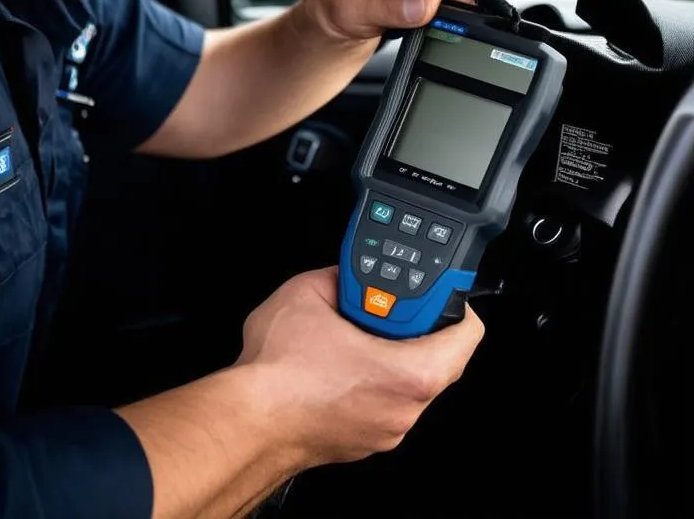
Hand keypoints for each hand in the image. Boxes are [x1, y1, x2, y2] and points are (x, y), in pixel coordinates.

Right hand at [236, 266, 484, 466]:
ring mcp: (386, 430)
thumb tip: (347, 274)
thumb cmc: (278, 371)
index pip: (466, 334)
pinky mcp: (364, 442)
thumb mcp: (307, 291)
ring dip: (386, 356)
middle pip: (437, 359)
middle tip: (378, 310)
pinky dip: (366, 382)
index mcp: (410, 372)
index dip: (454, 303)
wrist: (248, 420)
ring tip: (349, 336)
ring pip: (406, 383)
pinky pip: (380, 403)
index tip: (438, 291)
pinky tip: (332, 366)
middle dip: (410, 328)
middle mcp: (406, 408)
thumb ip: (340, 276)